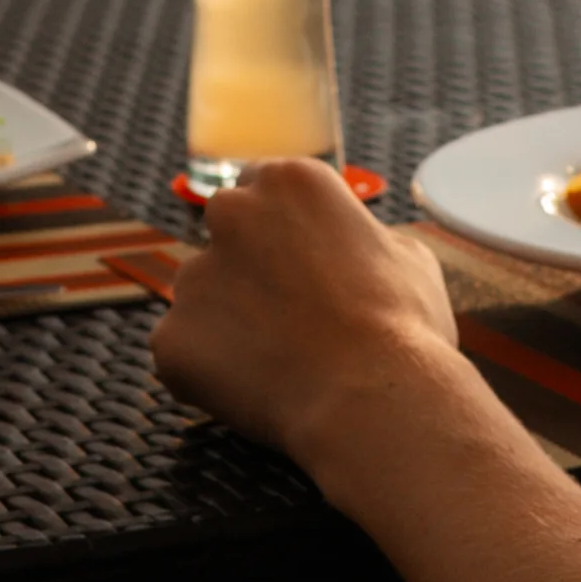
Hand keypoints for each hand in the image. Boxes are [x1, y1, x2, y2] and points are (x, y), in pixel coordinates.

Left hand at [147, 158, 466, 472]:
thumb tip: (360, 248)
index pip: (263, 189)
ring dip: (229, 322)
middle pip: (225, 234)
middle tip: (289, 315)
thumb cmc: (403, 328)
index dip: (283, 232)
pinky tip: (258, 392)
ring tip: (282, 364)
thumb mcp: (409, 258)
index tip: (301, 266)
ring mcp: (194, 276)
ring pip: (202, 297)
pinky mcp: (171, 336)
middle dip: (248, 268)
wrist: (373, 398)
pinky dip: (209, 373)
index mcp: (289, 182)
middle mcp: (231, 213)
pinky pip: (184, 354)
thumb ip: (365, 239)